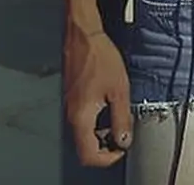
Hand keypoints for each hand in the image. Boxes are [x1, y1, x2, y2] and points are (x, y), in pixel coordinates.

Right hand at [64, 27, 133, 167]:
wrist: (83, 34)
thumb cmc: (99, 56)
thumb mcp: (119, 89)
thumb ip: (122, 119)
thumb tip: (124, 140)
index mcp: (81, 116)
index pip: (89, 155)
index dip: (107, 159)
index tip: (121, 149)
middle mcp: (71, 114)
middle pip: (83, 148)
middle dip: (104, 149)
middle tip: (120, 137)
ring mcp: (69, 105)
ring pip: (82, 135)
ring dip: (99, 135)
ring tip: (115, 121)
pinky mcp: (71, 97)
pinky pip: (80, 120)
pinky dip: (94, 122)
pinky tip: (106, 107)